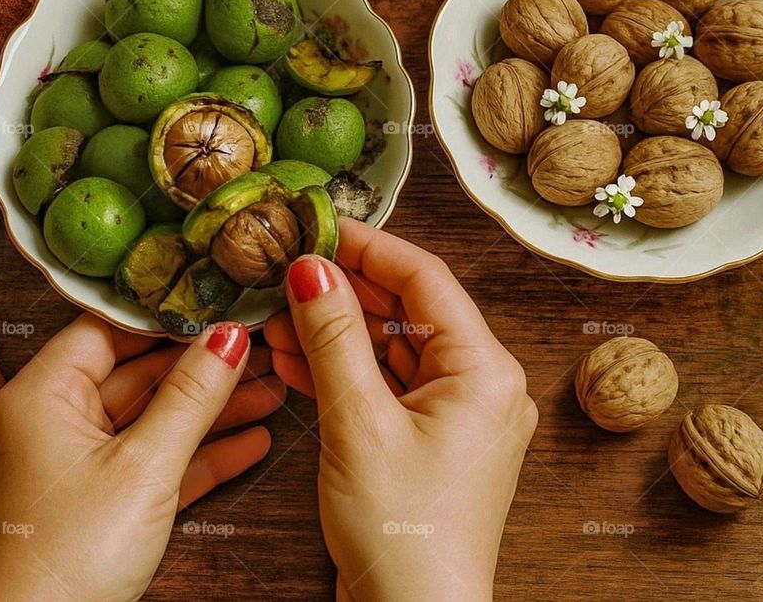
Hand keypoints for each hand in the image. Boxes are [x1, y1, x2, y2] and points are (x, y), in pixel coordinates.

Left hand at [0, 316, 284, 601]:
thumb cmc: (71, 555)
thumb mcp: (144, 464)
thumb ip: (192, 395)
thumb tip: (230, 335)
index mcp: (44, 395)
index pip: (110, 329)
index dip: (168, 316)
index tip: (221, 304)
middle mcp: (57, 422)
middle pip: (142, 374)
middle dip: (205, 367)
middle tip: (260, 348)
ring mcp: (82, 465)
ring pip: (157, 420)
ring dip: (214, 411)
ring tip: (273, 390)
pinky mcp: (105, 503)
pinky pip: (158, 463)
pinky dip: (202, 455)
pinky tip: (254, 443)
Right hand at [264, 219, 537, 601]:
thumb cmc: (401, 534)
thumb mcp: (357, 423)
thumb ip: (333, 337)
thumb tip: (311, 268)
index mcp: (484, 369)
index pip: (425, 279)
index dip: (369, 247)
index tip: (319, 228)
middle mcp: (482, 383)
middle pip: (408, 309)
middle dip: (344, 290)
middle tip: (289, 268)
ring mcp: (458, 411)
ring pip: (393, 347)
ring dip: (336, 331)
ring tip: (277, 314)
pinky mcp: (432, 436)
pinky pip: (389, 384)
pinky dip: (345, 370)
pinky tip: (294, 357)